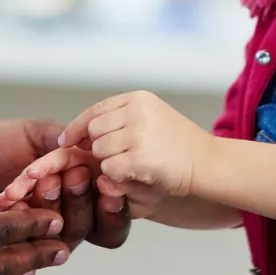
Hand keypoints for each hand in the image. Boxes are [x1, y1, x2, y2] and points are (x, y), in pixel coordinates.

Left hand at [0, 118, 130, 249]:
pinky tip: (19, 204)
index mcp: (76, 190)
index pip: (111, 204)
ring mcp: (41, 238)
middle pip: (98, 226)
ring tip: (45, 182)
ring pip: (70, 237)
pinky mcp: (15, 254)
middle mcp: (64, 218)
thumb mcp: (32, 134)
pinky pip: (34, 249)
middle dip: (86, 197)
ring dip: (62, 207)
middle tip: (72, 175)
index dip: (115, 197)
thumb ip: (66, 139)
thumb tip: (94, 148)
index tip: (105, 179)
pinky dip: (30, 223)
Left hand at [62, 90, 210, 198]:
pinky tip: (136, 174)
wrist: (208, 163)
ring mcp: (138, 134)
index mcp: (139, 98)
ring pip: (99, 151)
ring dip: (109, 163)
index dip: (78, 126)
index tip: (67, 140)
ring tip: (133, 165)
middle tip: (116, 158)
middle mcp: (136, 111)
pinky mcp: (139, 157)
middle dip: (98, 147)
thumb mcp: (152, 118)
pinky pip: (109, 169)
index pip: (96, 110)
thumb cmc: (180, 146)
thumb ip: (121, 121)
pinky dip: (117, 176)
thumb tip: (80, 135)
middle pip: (94, 131)